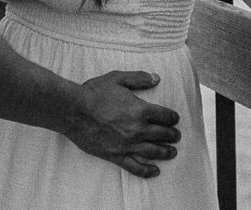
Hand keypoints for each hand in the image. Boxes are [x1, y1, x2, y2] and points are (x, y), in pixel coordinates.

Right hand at [65, 71, 181, 177]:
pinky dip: (147, 170)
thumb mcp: (117, 78)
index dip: (173, 118)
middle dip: (172, 135)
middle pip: (162, 135)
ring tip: (172, 152)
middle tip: (176, 136)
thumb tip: (156, 78)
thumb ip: (138, 78)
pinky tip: (155, 171)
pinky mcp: (116, 156)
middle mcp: (138, 130)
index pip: (165, 116)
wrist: (73, 110)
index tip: (175, 119)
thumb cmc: (94, 93)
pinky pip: (135, 167)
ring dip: (165, 152)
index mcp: (140, 110)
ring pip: (153, 152)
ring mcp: (127, 145)